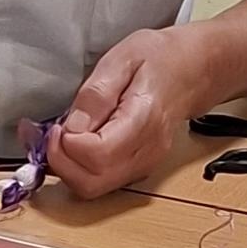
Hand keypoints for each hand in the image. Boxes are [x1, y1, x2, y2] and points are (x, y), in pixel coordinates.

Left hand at [49, 28, 209, 198]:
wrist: (192, 71)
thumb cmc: (159, 59)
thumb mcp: (122, 59)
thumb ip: (96, 95)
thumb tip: (72, 127)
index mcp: (144, 121)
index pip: (97, 155)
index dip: (67, 144)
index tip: (60, 124)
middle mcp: (145, 152)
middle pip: (91, 182)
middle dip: (60, 162)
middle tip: (55, 133)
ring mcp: (143, 165)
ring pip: (92, 189)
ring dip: (66, 168)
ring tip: (64, 136)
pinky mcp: (137, 169)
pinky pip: (99, 181)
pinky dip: (78, 169)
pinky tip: (76, 143)